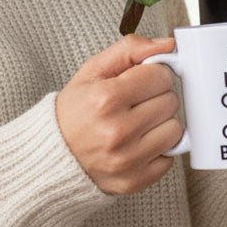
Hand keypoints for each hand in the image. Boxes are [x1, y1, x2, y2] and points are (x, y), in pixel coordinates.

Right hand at [56, 34, 182, 194]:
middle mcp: (117, 131)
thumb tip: (168, 44)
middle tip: (136, 102)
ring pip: (175, 130)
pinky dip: (158, 150)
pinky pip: (170, 159)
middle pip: (170, 101)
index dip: (152, 74)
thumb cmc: (74, 110)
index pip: (160, 76)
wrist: (51, 155)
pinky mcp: (134, 181)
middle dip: (156, 97)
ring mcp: (126, 160)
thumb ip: (130, 49)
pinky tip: (137, 144)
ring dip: (160, 124)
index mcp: (106, 98)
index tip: (140, 80)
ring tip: (138, 123)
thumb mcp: (93, 70)